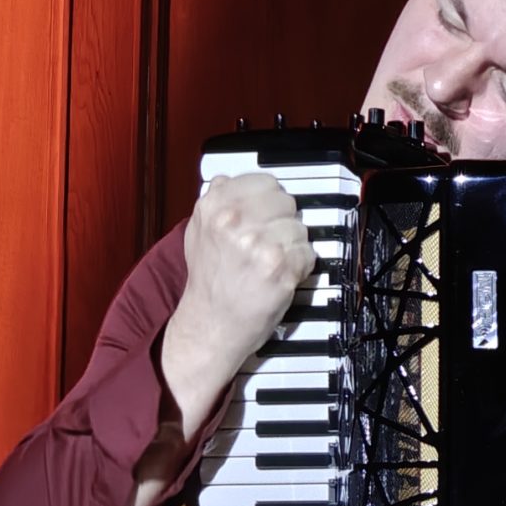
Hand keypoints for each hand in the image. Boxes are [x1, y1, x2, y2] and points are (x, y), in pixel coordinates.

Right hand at [157, 171, 316, 420]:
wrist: (212, 324)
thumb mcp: (197, 232)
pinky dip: (301, 266)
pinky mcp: (280, 268)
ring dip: (293, 246)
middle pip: (287, 203)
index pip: (266, 182)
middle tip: (268, 244)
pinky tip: (281, 276)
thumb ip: (214, 202)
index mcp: (214, 206)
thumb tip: (228, 180)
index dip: (270, 201)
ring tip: (271, 263)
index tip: (266, 215)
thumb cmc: (209, 281)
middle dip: (283, 222)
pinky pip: (309, 253)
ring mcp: (258, 245)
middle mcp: (234, 221)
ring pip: (300, 229)